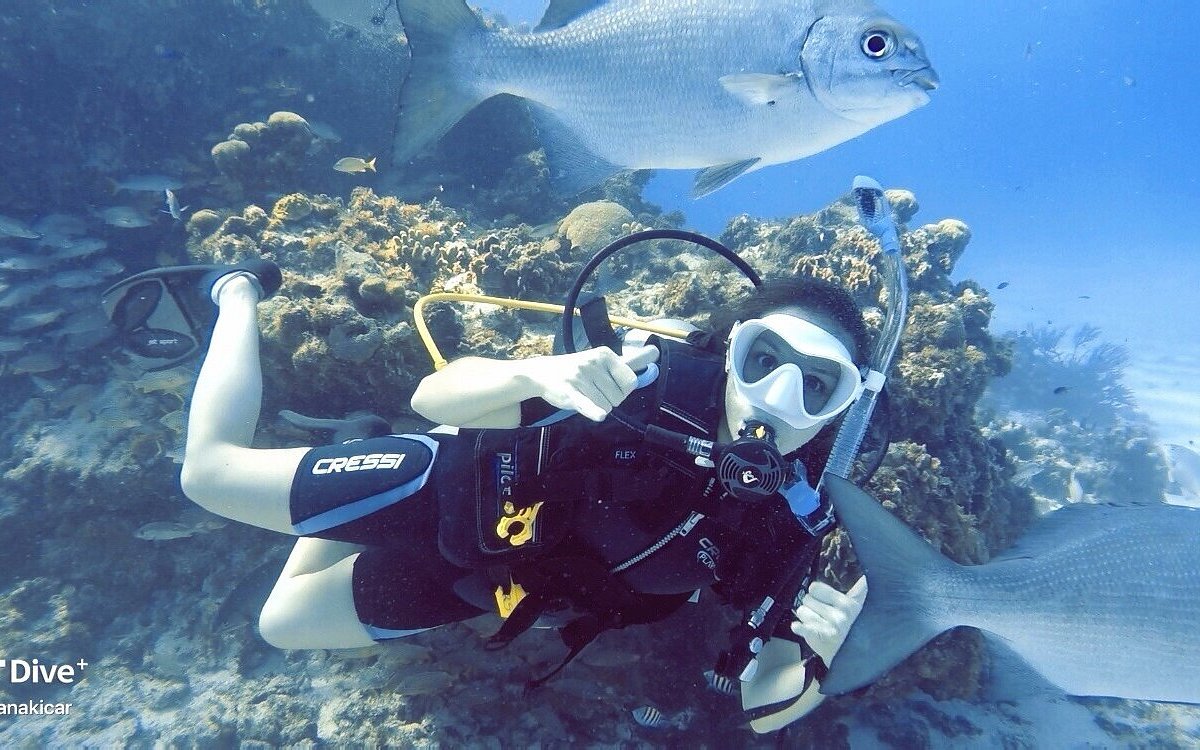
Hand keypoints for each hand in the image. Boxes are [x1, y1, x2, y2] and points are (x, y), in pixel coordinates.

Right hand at [533, 345, 658, 421]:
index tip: (611, 385)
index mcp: (605, 354)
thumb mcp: (602, 360)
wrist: (541, 373)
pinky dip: (593, 411)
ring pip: (605, 407)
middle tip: (592, 390)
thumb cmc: (579, 369)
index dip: (623, 390)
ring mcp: (580, 377)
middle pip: (618, 397)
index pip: (630, 382)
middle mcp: (593, 363)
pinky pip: (586, 404)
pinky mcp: (569, 392)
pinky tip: (597, 415)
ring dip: (597, 407)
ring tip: (583, 395)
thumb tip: (656, 351)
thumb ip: (629, 361)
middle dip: (609, 400)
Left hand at [790, 576, 866, 663]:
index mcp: (849, 605)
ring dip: (807, 617)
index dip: (816, 592)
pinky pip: (800, 627)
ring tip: (818, 624)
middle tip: (822, 615)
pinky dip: (799, 627)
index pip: (817, 588)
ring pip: (802, 611)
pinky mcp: (820, 640)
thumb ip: (859, 591)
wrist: (852, 660)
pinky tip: (799, 627)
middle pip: (807, 598)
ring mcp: (830, 628)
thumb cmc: (853, 631)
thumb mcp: (859, 610)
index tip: (820, 596)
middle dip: (812, 605)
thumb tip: (866, 576)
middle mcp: (840, 616)